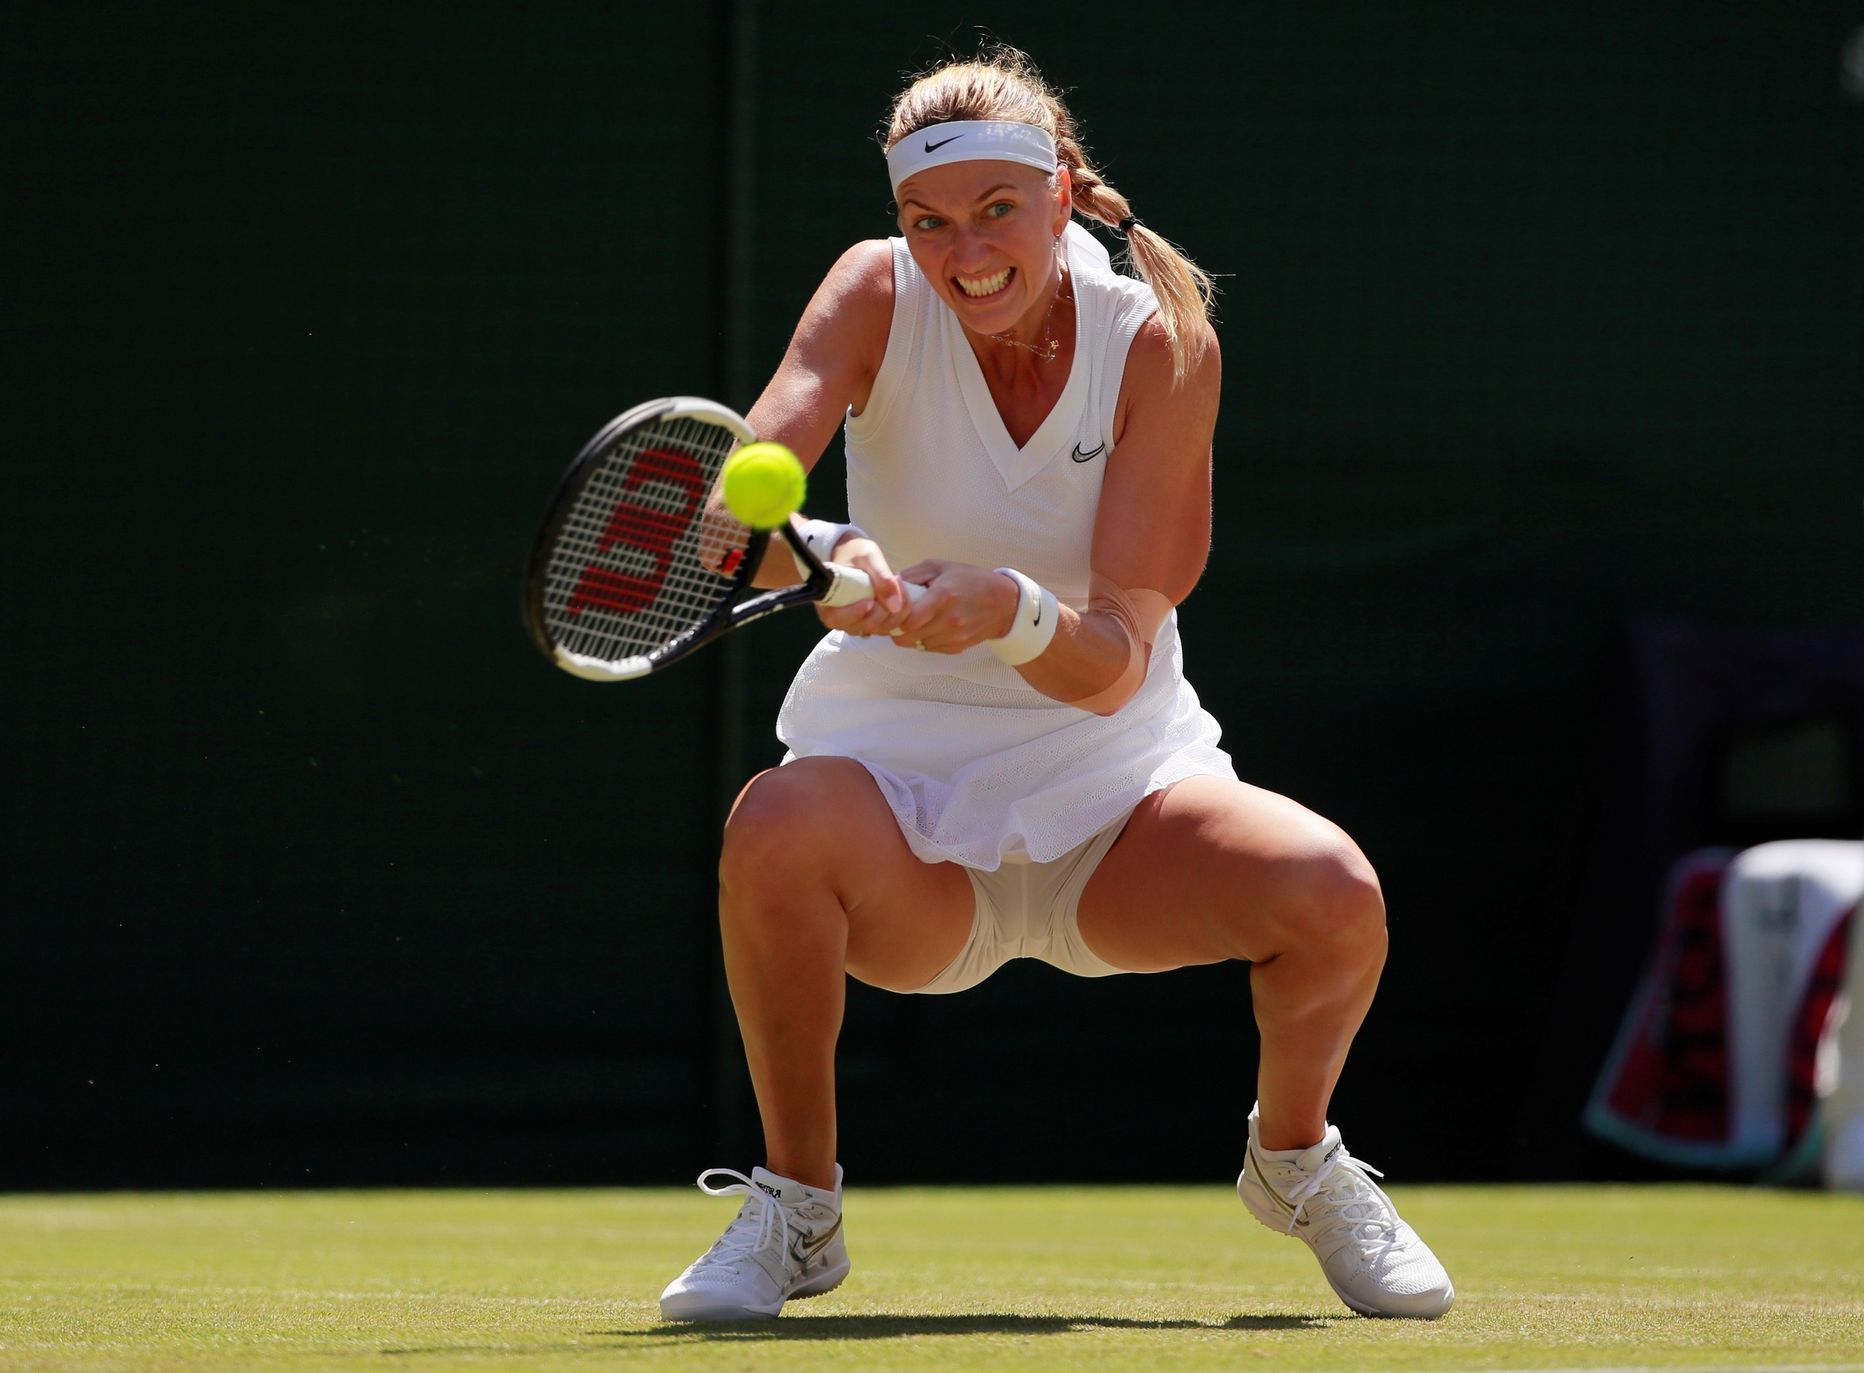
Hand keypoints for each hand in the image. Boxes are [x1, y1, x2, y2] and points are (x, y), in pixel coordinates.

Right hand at [814, 536, 913, 636]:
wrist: (856, 555)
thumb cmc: (855, 553)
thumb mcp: (869, 557)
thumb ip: (881, 578)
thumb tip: (895, 606)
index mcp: (828, 601)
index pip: (836, 619)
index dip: (854, 613)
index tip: (870, 600)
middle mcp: (841, 618)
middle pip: (864, 626)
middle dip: (884, 607)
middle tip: (894, 578)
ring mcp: (857, 623)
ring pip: (879, 629)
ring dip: (895, 610)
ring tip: (897, 583)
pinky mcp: (871, 624)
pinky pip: (887, 627)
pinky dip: (898, 614)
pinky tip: (899, 595)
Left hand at [885, 560, 1019, 653]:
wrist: (1003, 603)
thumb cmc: (970, 580)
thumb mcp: (940, 566)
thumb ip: (912, 575)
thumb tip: (887, 585)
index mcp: (943, 595)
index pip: (908, 620)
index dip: (894, 617)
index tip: (891, 610)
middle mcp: (949, 620)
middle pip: (906, 637)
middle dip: (896, 628)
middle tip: (896, 618)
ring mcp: (954, 636)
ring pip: (915, 644)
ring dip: (910, 635)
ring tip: (916, 620)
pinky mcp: (957, 647)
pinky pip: (929, 648)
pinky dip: (924, 640)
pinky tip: (931, 626)